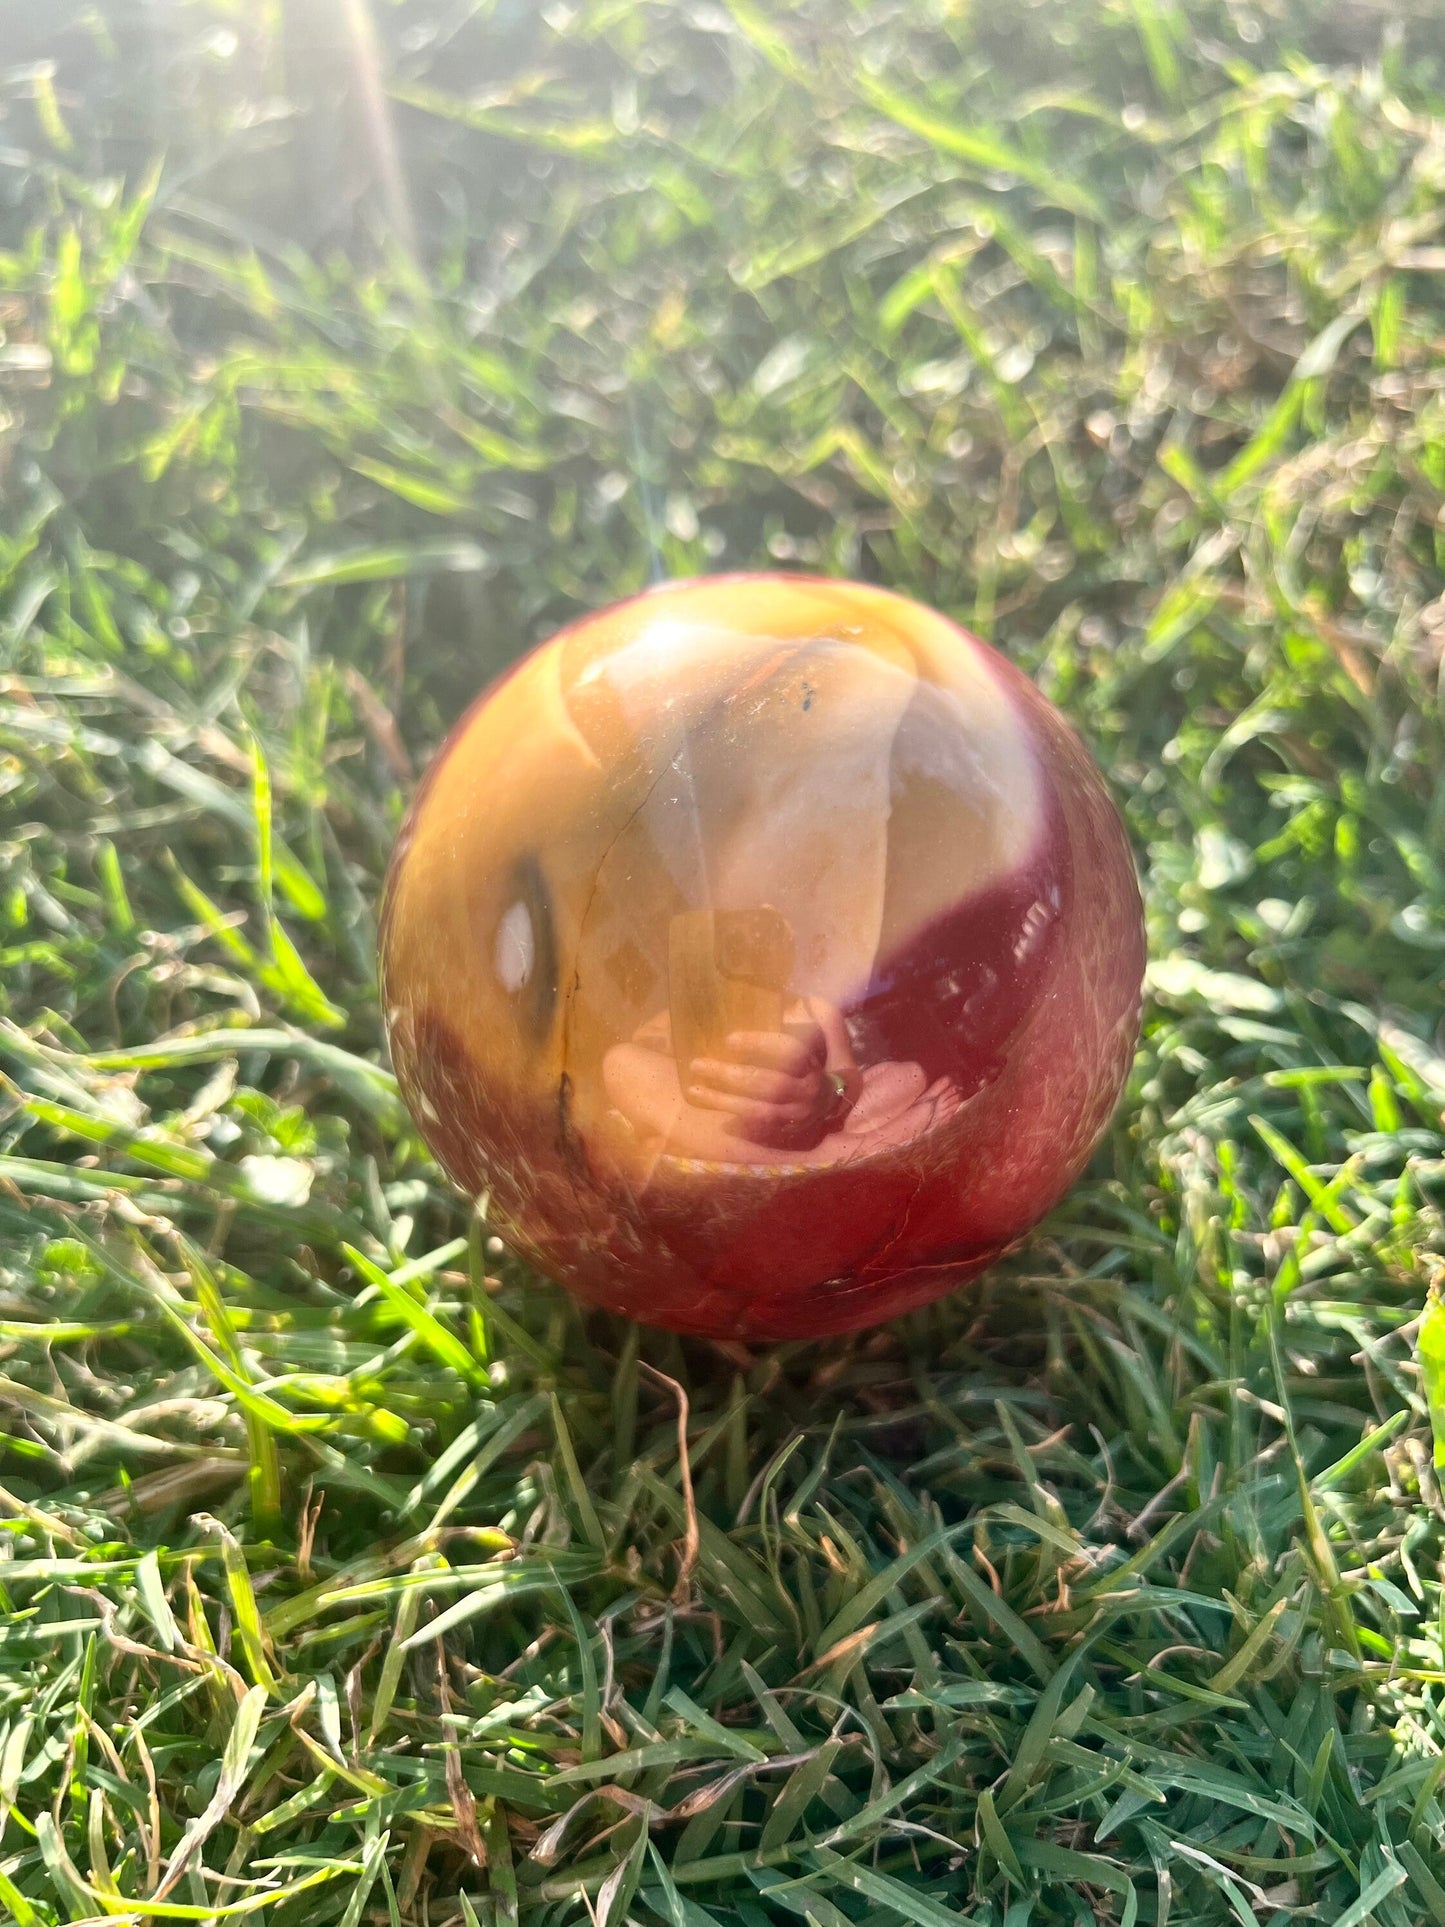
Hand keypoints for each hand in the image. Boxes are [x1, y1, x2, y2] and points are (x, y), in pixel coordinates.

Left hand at [685, 1021, 837, 1147]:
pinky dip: (731, 1118)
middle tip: (697, 1065)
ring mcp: (796, 1114)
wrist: (830, 1102)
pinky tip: (709, 1108)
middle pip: (770, 1084)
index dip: (760, 1045)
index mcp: (814, 1062)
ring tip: (694, 1090)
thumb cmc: (814, 1060)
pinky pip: (756, 1128)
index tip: (729, 1039)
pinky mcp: (785, 1130)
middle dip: (731, 1076)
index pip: (790, 1053)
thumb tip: (794, 994)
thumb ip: (810, 1015)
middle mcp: (808, 1090)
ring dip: (723, 1100)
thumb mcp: (820, 1034)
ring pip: (758, 1110)